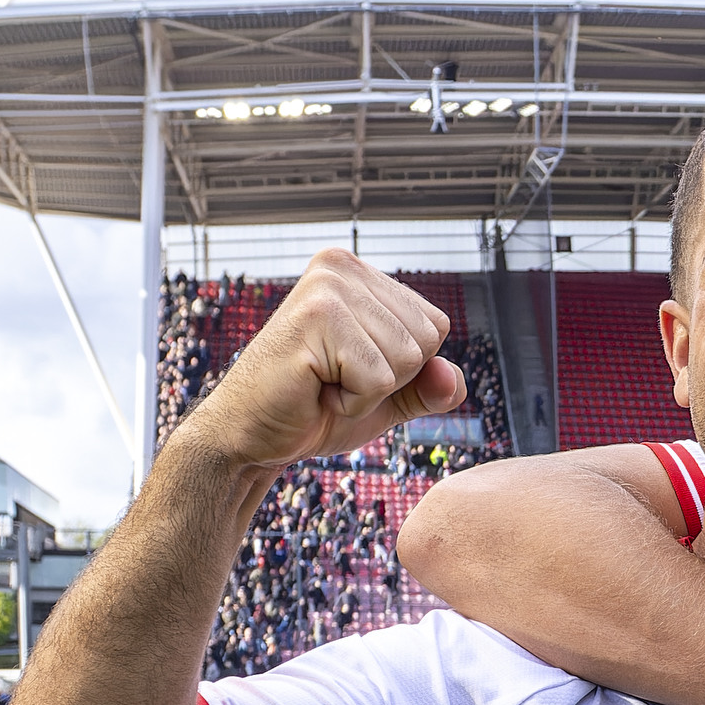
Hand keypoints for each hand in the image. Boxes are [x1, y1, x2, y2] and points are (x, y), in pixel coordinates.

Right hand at [175, 246, 464, 470]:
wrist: (251, 437)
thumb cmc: (316, 410)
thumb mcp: (390, 398)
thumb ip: (432, 386)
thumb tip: (452, 377)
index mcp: (360, 274)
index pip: (435, 326)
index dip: (405, 368)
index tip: (352, 370)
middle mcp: (342, 267)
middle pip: (425, 341)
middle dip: (388, 380)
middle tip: (334, 379)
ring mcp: (327, 288)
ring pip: (405, 360)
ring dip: (368, 392)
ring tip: (323, 383)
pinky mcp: (316, 318)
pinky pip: (378, 380)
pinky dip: (352, 402)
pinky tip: (314, 390)